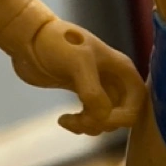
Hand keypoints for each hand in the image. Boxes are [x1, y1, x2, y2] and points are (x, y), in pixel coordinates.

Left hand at [10, 18, 145, 133]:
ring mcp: (99, 88)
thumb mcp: (78, 63)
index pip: (138, 101)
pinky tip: (64, 120)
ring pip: (106, 119)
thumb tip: (103, 118)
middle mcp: (115, 79)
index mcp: (121, 69)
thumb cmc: (56, 44)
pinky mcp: (83, 94)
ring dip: (90, 126)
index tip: (101, 119)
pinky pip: (91, 118)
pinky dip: (80, 125)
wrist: (28, 38)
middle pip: (123, 114)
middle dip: (103, 122)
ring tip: (69, 120)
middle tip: (81, 120)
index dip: (124, 116)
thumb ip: (93, 92)